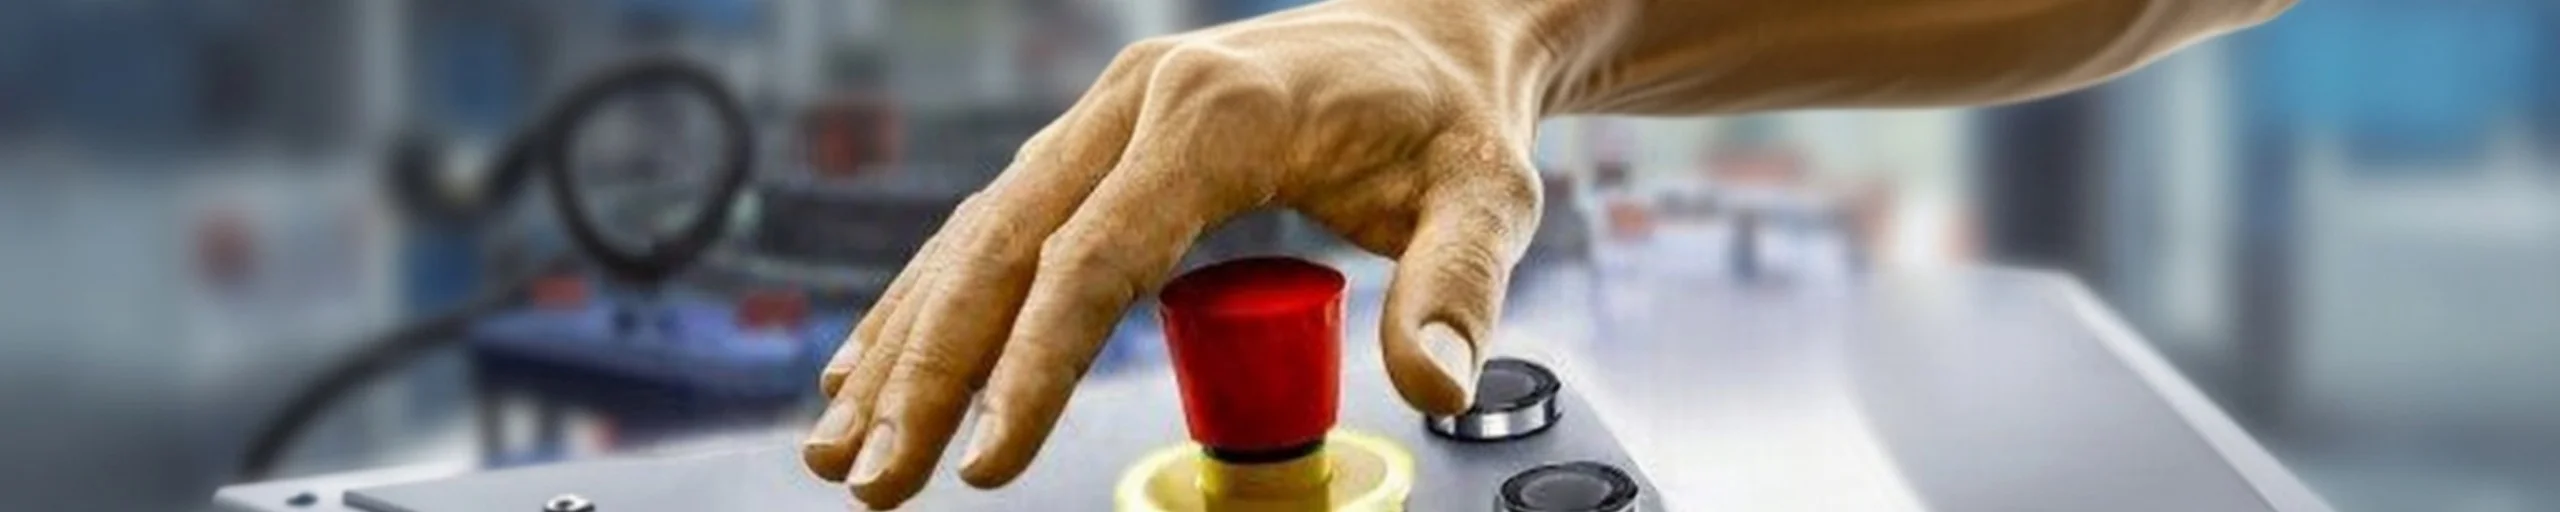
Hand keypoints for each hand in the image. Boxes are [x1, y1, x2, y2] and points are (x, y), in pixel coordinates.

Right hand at [798, 1, 1556, 507]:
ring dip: (901, 345)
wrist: (1429, 34)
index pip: (1096, 255)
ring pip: (976, 237)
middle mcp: (1135, 104)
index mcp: (1216, 113)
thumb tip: (1436, 385)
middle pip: (1002, 248)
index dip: (1034, 364)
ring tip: (838, 450)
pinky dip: (926, 305)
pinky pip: (993, 229)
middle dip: (927, 371)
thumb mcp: (1487, 195)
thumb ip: (1458, 288)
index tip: (986, 460)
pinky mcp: (1092, 146)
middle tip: (871, 479)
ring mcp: (1103, 121)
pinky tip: (870, 371)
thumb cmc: (1451, 119)